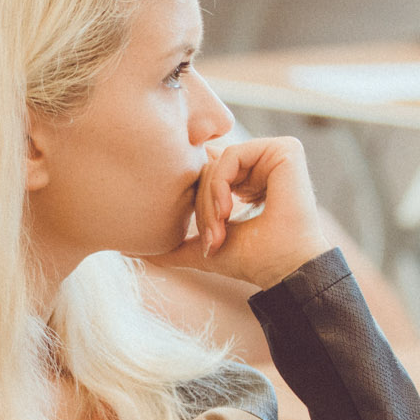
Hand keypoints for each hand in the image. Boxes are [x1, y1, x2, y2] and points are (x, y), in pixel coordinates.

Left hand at [154, 136, 334, 291]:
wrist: (285, 270)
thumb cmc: (253, 262)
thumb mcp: (207, 248)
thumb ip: (177, 246)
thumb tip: (135, 253)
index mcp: (248, 180)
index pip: (206, 173)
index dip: (198, 202)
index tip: (208, 238)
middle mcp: (262, 164)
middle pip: (209, 167)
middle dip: (203, 205)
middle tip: (212, 237)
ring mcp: (274, 155)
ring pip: (218, 162)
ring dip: (210, 199)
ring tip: (220, 228)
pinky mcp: (285, 150)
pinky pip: (232, 154)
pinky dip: (222, 183)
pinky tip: (228, 210)